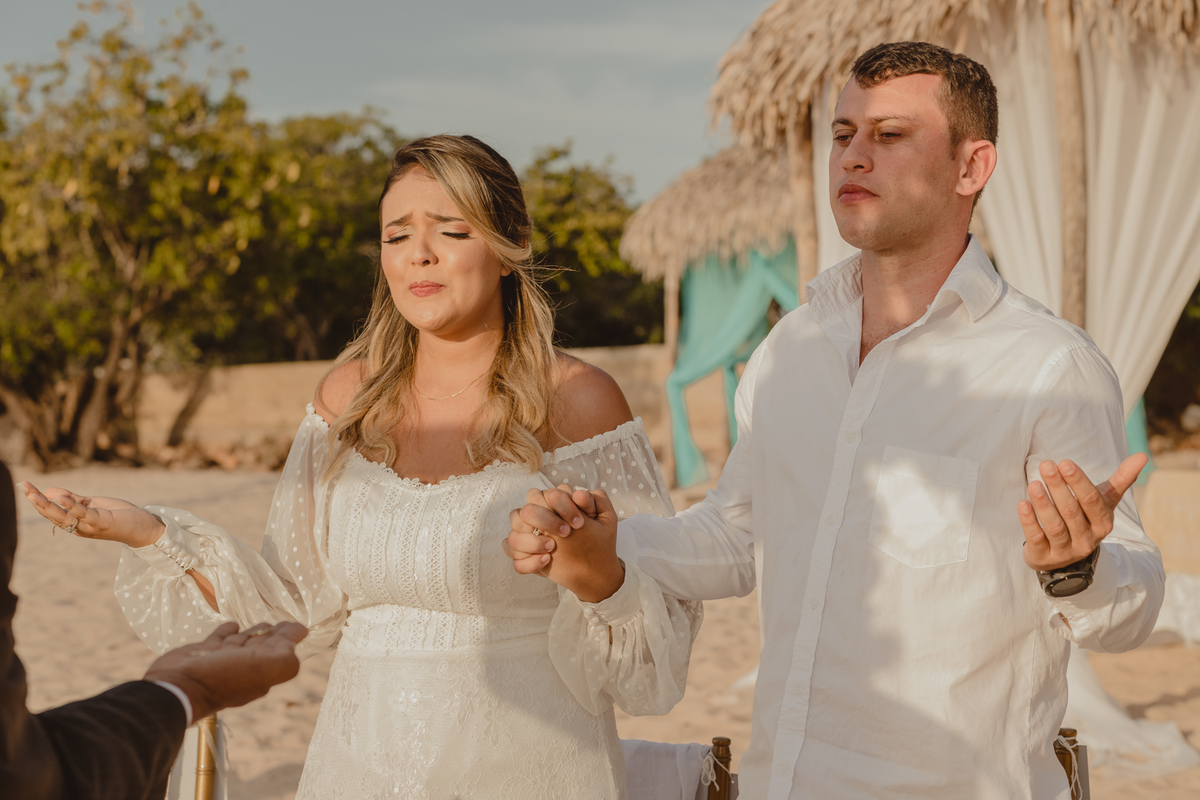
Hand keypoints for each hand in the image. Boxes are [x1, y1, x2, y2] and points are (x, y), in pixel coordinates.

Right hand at [18, 482, 164, 547]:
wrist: (144, 527)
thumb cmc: (120, 516)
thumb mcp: (93, 504)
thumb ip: (73, 499)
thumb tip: (51, 491)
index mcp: (76, 523)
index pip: (52, 512)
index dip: (38, 500)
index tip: (25, 487)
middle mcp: (78, 527)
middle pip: (53, 515)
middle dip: (36, 501)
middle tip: (22, 487)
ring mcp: (89, 526)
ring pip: (63, 516)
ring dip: (46, 504)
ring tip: (32, 493)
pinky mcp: (102, 521)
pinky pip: (83, 513)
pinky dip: (71, 505)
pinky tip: (60, 496)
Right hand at [143, 621, 306, 720]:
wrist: (176, 687)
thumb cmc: (222, 677)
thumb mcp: (263, 668)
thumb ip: (284, 656)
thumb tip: (298, 635)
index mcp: (261, 672)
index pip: (280, 651)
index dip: (289, 638)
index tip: (298, 626)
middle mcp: (243, 667)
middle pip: (263, 646)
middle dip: (273, 635)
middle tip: (282, 623)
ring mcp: (222, 660)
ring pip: (242, 642)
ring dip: (253, 633)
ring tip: (262, 623)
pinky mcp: (202, 653)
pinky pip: (219, 639)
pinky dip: (227, 631)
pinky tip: (232, 625)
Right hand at [503, 485, 622, 602]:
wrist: (597, 568)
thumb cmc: (599, 539)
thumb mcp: (606, 518)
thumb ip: (597, 500)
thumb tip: (579, 493)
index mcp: (553, 506)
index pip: (544, 494)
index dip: (561, 505)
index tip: (580, 523)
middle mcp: (537, 520)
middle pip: (525, 511)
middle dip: (545, 521)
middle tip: (567, 534)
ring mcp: (529, 540)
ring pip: (513, 536)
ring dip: (531, 542)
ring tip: (552, 549)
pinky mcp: (527, 558)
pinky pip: (515, 560)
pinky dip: (527, 562)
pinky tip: (546, 561)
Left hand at [1018, 453, 1147, 571]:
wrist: (1067, 556)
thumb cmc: (1086, 519)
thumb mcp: (1104, 502)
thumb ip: (1121, 480)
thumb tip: (1143, 455)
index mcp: (1103, 523)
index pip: (1091, 500)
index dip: (1078, 481)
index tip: (1064, 462)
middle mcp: (1087, 539)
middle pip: (1071, 511)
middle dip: (1058, 487)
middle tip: (1046, 466)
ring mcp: (1065, 550)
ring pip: (1055, 526)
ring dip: (1044, 504)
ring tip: (1034, 484)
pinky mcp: (1044, 556)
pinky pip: (1036, 538)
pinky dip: (1029, 521)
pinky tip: (1023, 504)